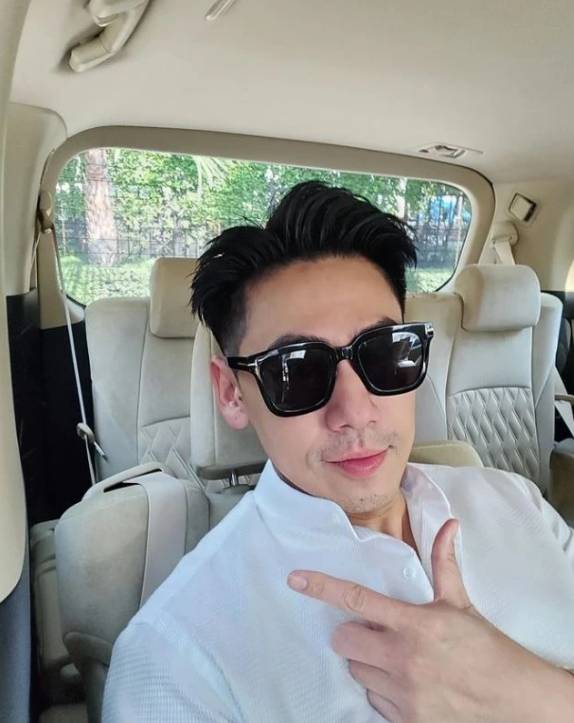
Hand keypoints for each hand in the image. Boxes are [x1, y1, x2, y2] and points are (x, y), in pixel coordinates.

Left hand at [287, 519, 573, 721]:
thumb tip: (448, 524)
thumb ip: (444, 563)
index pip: (356, 601)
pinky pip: (373, 701)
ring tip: (398, 661)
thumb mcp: (460, 604)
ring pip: (357, 672)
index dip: (321, 587)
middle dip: (352, 636)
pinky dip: (382, 691)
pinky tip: (406, 685)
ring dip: (369, 664)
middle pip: (344, 642)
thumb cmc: (487, 649)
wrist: (515, 703)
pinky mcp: (405, 721)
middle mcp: (403, 659)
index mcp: (414, 624)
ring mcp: (403, 694)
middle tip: (374, 634)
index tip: (296, 579)